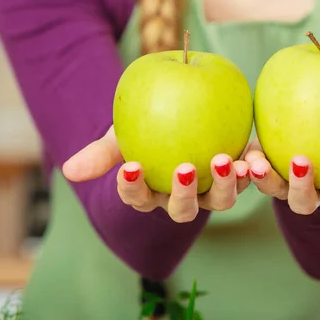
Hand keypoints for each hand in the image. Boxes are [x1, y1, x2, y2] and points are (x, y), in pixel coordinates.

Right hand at [62, 126, 250, 222]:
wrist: (177, 109)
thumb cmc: (142, 126)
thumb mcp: (120, 135)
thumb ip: (100, 153)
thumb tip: (68, 171)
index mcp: (152, 193)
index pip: (138, 198)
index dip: (133, 189)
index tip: (130, 168)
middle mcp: (182, 199)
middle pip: (183, 210)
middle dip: (184, 195)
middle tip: (185, 169)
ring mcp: (211, 189)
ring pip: (220, 201)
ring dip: (224, 185)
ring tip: (225, 160)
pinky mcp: (237, 173)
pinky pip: (246, 177)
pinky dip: (251, 169)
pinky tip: (252, 154)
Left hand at [244, 140, 319, 214]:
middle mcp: (310, 192)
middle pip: (303, 203)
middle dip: (301, 186)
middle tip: (300, 162)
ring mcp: (284, 183)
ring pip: (274, 190)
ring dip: (265, 179)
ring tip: (256, 163)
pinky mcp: (263, 168)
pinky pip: (253, 170)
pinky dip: (246, 164)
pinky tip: (242, 153)